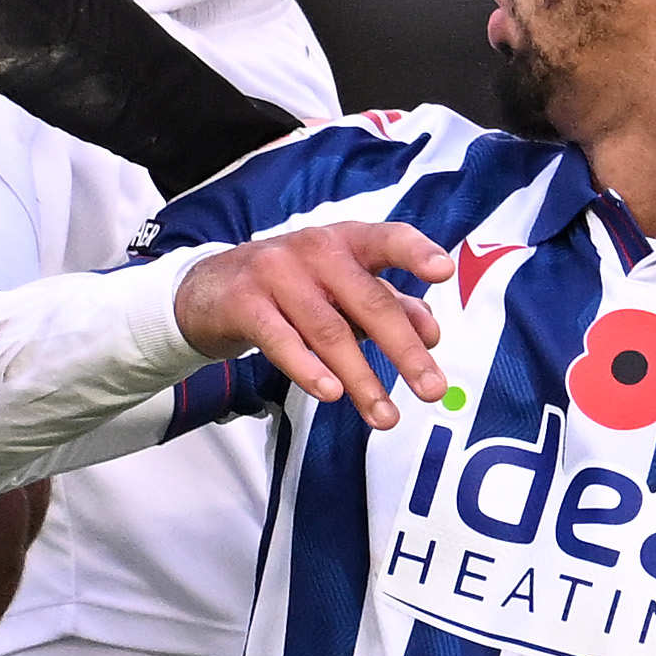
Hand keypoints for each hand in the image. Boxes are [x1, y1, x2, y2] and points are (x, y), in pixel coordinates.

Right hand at [174, 214, 457, 424]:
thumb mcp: (341, 287)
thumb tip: (431, 332)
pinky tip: (331, 394)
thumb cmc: (292, 286)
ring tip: (384, 415)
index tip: (443, 272)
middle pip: (368, 302)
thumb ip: (389, 305)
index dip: (415, 253)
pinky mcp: (245, 303)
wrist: (211, 288)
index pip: (387, 239)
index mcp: (346, 240)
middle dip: (404, 350)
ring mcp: (277, 274)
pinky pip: (281, 341)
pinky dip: (308, 369)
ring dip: (362, 378)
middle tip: (432, 389)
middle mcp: (315, 250)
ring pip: (329, 331)